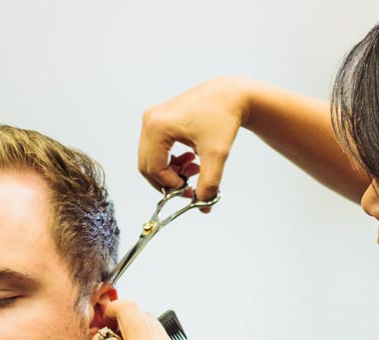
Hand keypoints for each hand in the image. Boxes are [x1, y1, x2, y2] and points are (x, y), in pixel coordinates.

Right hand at [139, 77, 254, 206]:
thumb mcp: (217, 154)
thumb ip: (209, 183)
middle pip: (147, 165)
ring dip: (169, 171)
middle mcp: (150, 120)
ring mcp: (152, 118)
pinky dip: (170, 160)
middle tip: (189, 186)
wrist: (230, 94)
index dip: (171, 185)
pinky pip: (155, 148)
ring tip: (194, 169)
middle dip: (167, 180)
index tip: (190, 192)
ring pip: (151, 158)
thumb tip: (204, 206)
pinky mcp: (158, 119)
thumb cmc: (224, 117)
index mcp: (158, 127)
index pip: (154, 168)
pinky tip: (190, 159)